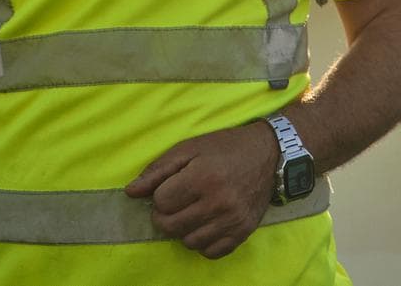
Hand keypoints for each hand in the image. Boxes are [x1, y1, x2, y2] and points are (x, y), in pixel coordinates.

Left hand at [124, 122, 277, 258]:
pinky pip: (210, 252)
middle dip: (167, 215)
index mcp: (203, 177)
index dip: (162, 194)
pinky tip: (208, 224)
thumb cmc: (225, 148)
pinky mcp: (243, 232)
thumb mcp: (190, 148)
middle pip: (170, 226)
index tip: (174, 186)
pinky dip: (204, 242)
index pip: (161, 203)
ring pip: (188, 242)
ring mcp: (233, 220)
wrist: (270, 154)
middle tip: (179, 202)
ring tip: (195, 211)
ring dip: (185, 229)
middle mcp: (219, 202)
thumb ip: (158, 170)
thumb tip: (130, 193)